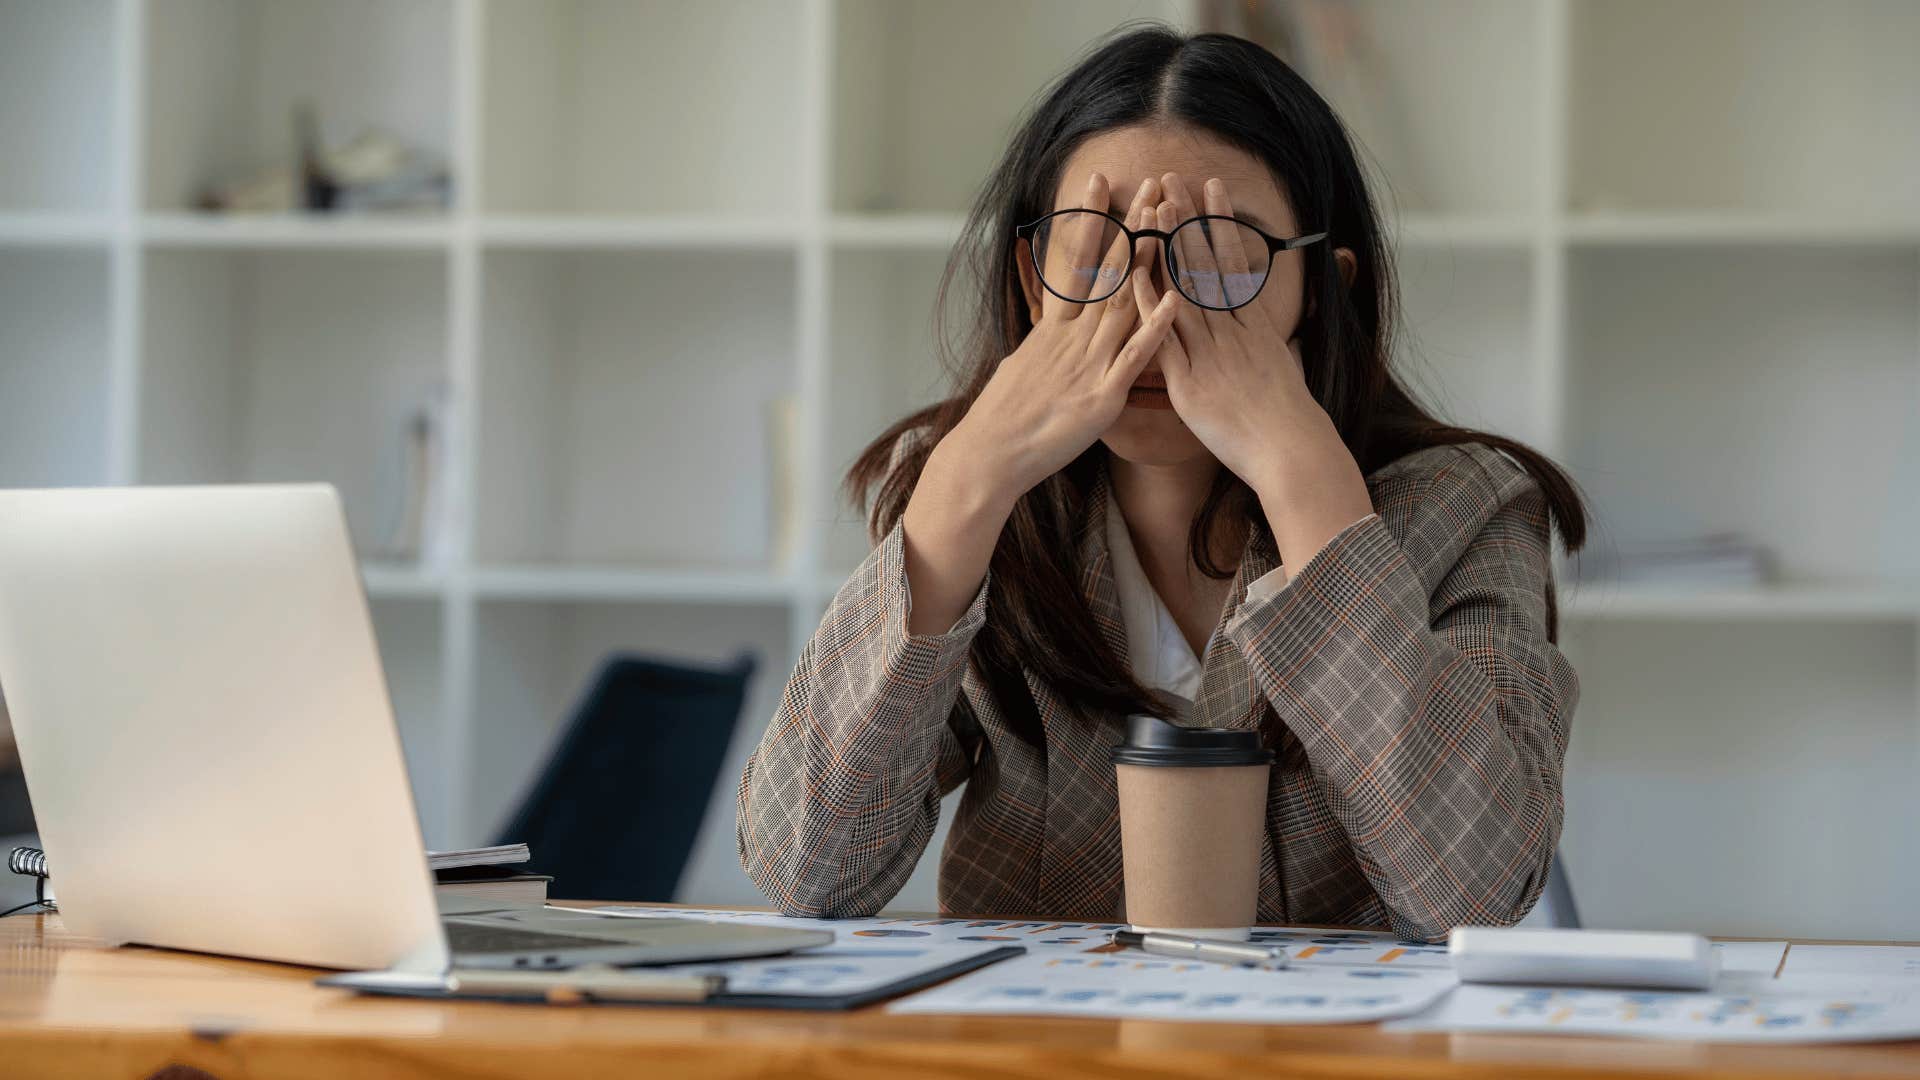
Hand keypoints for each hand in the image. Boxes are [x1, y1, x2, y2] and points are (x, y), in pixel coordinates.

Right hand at [944, 172, 1179, 502]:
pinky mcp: (1101, 397)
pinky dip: (1154, 328)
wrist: (989, 455)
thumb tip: (1049, 330)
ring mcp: (1088, 364)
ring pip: (1125, 302)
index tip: (1101, 181)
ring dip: (1149, 260)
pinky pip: (1134, 358)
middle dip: (1132, 225)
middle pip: (1109, 271)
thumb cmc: (1004, 418)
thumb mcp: (1022, 366)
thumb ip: (1045, 344)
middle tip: (1150, 183)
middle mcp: (1072, 338)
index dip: (1091, 220)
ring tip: (1168, 221)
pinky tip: (1174, 299)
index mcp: (1054, 329)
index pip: (1076, 261)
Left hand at [1136, 173, 1373, 574]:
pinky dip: (1149, 305)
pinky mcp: (1190, 381)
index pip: (1233, 263)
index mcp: (1254, 327)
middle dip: (1188, 220)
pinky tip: (1134, 275)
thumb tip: (1269, 331)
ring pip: (1185, 289)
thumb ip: (1269, 345)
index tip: (1210, 191)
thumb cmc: (1289, 420)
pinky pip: (1164, 337)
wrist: (1291, 452)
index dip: (1219, 225)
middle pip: (1206, 265)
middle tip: (1173, 180)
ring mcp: (1210, 353)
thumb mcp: (1284, 370)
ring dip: (1168, 247)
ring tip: (1154, 207)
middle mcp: (1232, 332)